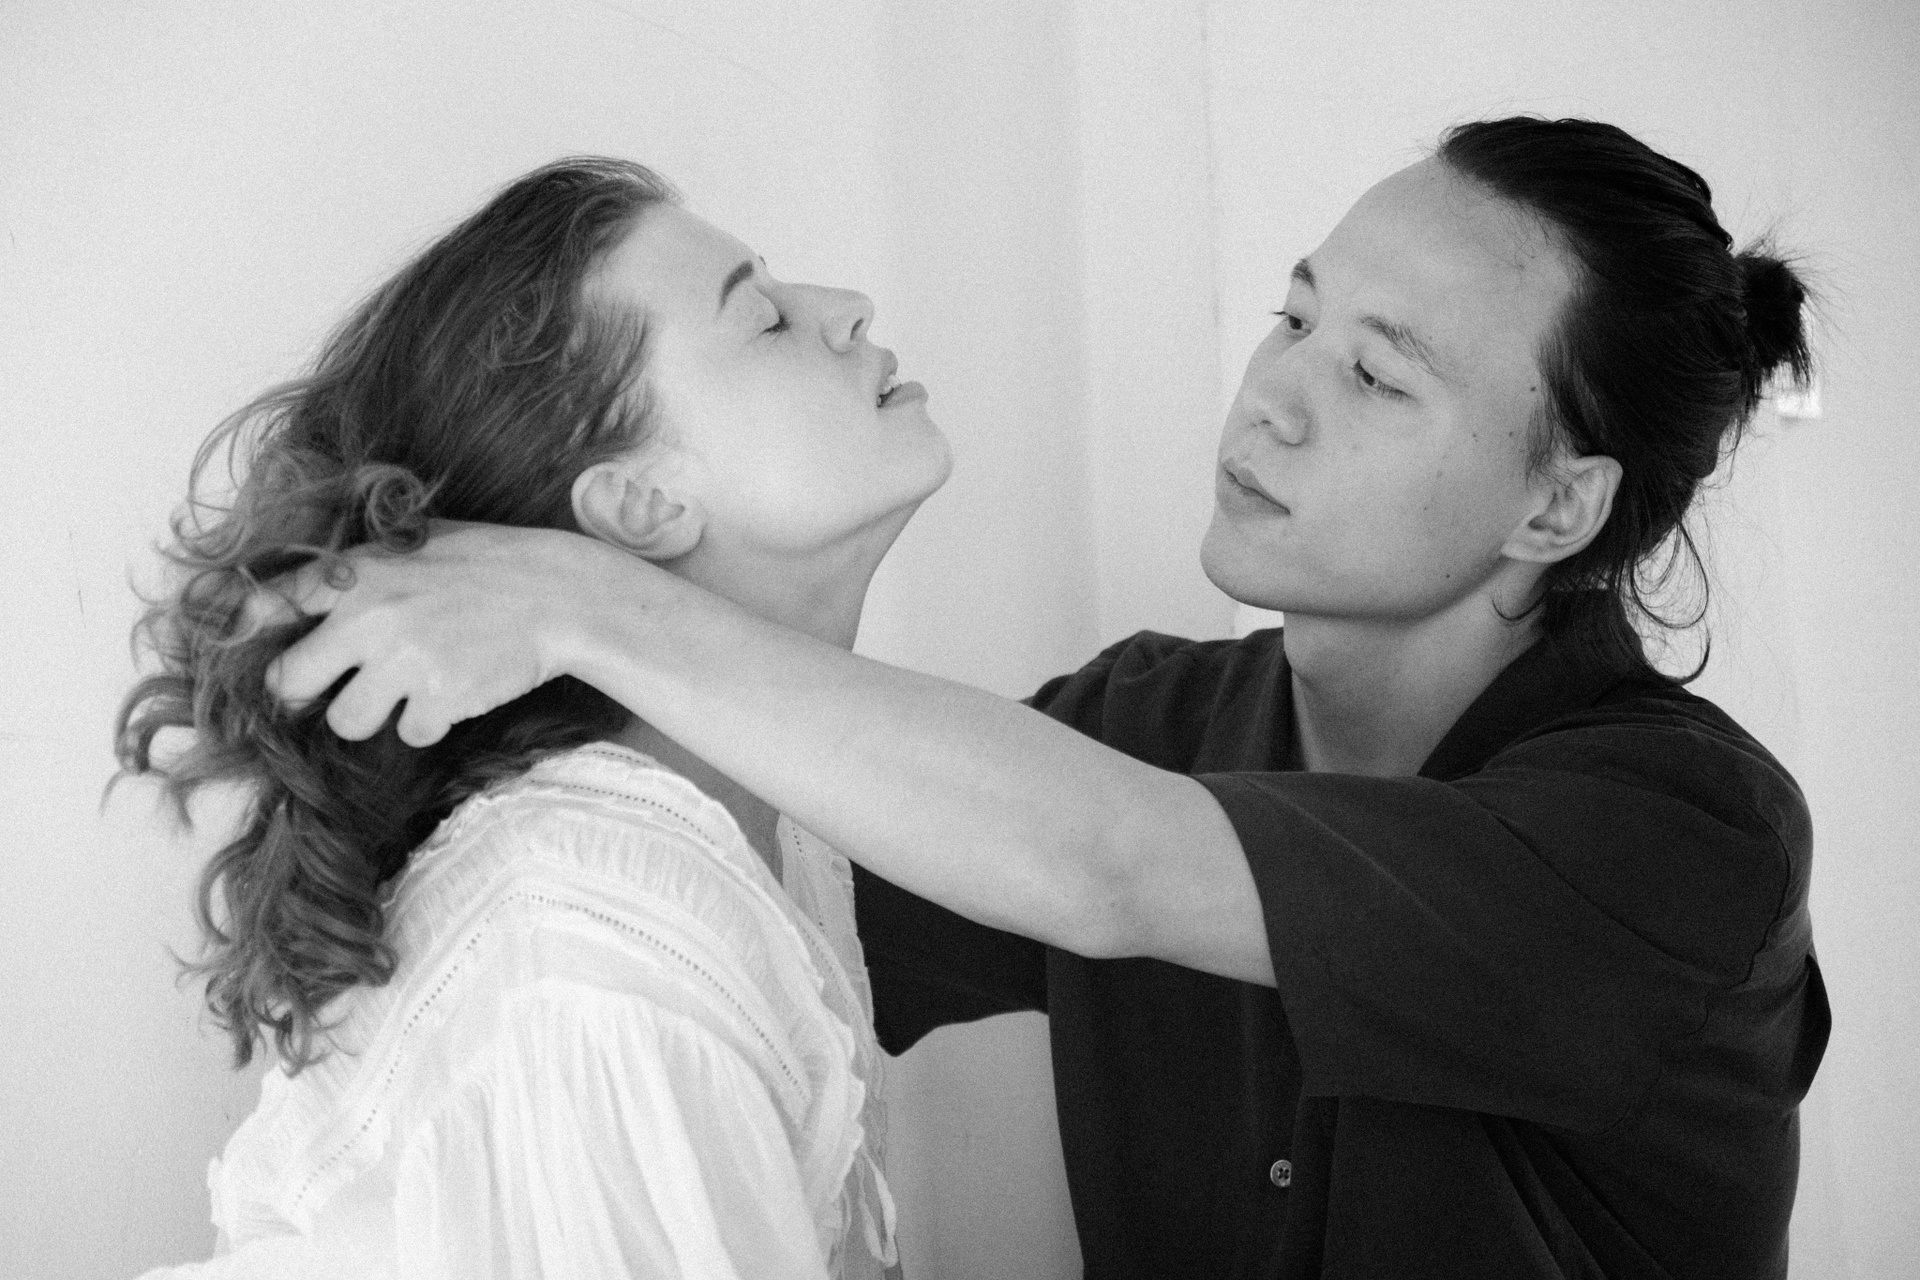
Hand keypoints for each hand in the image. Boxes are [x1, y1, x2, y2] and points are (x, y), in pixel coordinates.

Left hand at [261, 521, 617, 745]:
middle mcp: (369, 618)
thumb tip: (302, 590)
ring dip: (370, 715)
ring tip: (402, 692)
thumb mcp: (415, 541)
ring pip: (347, 722)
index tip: (239, 644)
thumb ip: (360, 566)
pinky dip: (429, 722)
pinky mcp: (441, 699)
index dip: (245, 629)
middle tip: (327, 689)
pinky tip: (451, 695)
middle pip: (289, 682)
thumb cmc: (486, 561)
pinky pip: (411, 733)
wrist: (556, 593)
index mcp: (357, 573)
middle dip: (303, 692)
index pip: (268, 604)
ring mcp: (405, 662)